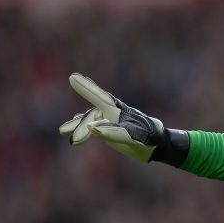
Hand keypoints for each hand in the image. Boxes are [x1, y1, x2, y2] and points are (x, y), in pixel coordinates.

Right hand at [59, 73, 188, 165]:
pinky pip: (94, 125)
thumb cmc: (148, 139)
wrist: (160, 145)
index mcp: (118, 111)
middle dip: (79, 124)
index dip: (86, 88)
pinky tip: (74, 127)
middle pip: (92, 116)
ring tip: (63, 131)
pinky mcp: (113, 128)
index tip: (73, 77)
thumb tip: (92, 127)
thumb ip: (112, 132)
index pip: (100, 98)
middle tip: (63, 132)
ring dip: (78, 126)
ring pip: (91, 121)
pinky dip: (84, 126)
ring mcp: (113, 120)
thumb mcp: (132, 137)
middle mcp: (114, 113)